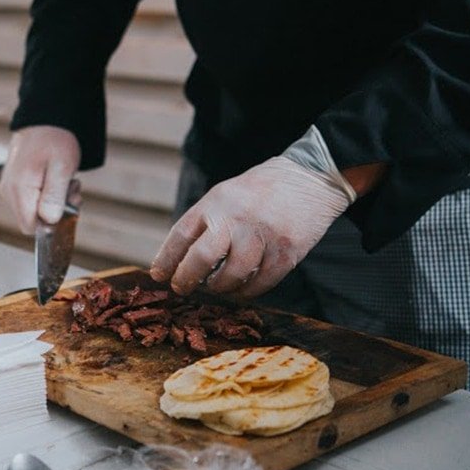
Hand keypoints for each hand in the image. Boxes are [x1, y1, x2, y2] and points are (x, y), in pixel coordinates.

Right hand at [0, 126, 80, 233]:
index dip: (51, 222)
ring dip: (53, 203)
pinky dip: (47, 197)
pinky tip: (55, 181)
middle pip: (32, 222)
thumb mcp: (62, 167)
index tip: (67, 203)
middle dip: (55, 212)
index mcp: (19, 188)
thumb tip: (50, 220)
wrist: (44, 121)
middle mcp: (9, 192)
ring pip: (33, 213)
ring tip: (65, 182)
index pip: (31, 227)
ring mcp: (9, 190)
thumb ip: (54, 195)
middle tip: (71, 189)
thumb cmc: (54, 139)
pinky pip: (31, 203)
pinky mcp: (14, 187)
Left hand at [150, 156, 352, 298]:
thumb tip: (180, 259)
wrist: (311, 178)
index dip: (167, 259)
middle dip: (187, 278)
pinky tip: (241, 289)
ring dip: (220, 287)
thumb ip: (207, 220)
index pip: (182, 233)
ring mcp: (262, 235)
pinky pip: (261, 283)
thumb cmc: (261, 191)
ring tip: (216, 286)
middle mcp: (237, 217)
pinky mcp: (286, 251)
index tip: (158, 275)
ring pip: (232, 276)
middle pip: (202, 257)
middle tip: (182, 288)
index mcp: (217, 201)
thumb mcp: (227, 194)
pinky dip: (247, 291)